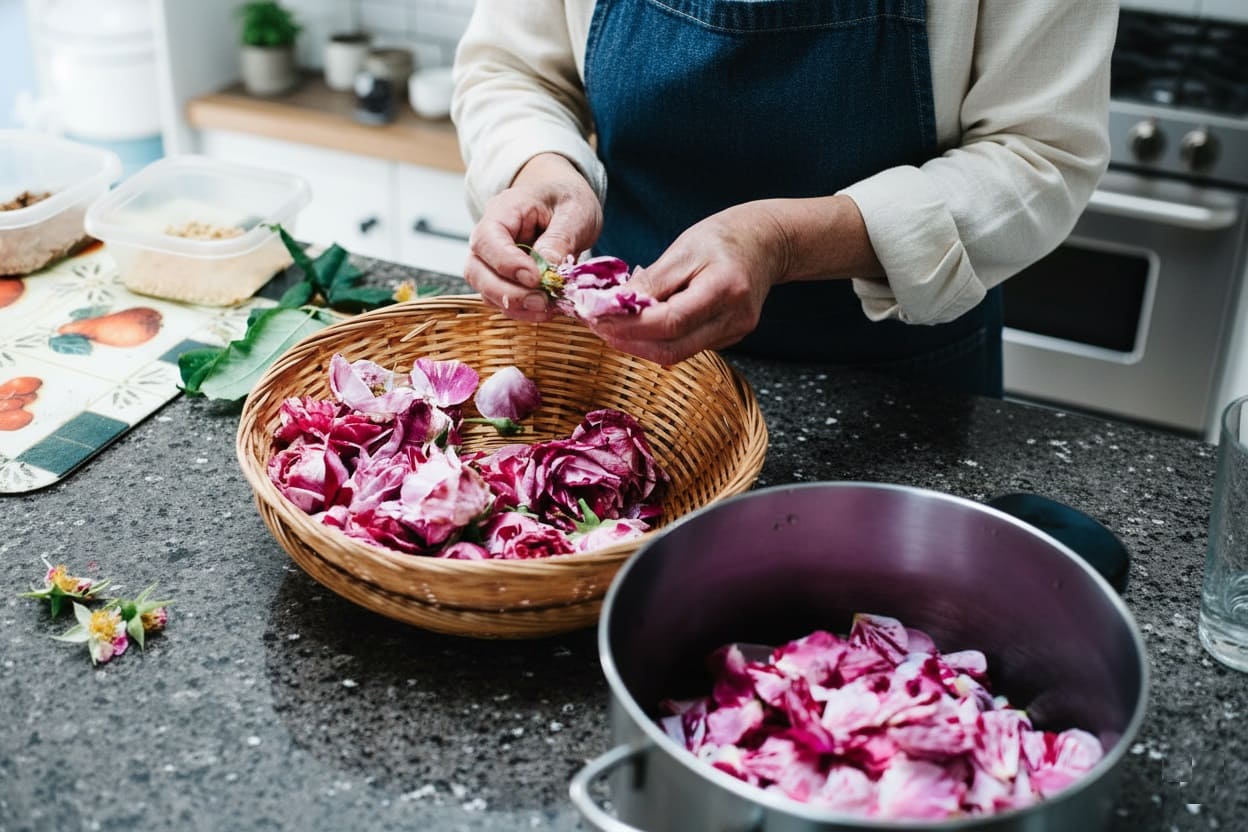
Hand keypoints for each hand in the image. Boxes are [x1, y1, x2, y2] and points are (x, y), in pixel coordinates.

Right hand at [464, 153, 601, 321]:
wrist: (564, 202)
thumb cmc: (567, 200)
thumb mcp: (575, 211)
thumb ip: (560, 238)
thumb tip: (548, 269)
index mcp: (503, 210)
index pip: (488, 239)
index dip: (506, 263)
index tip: (534, 278)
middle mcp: (489, 237)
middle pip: (477, 270)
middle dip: (507, 293)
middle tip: (542, 302)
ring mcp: (492, 261)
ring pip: (486, 290)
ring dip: (515, 306)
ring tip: (547, 308)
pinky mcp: (503, 279)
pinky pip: (502, 300)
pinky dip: (522, 310)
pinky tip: (546, 310)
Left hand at [590, 202, 788, 365]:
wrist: (765, 243)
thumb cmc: (722, 238)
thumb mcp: (684, 249)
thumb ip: (652, 281)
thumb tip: (613, 305)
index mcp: (725, 288)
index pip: (671, 321)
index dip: (630, 325)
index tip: (597, 316)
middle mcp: (734, 318)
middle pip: (672, 348)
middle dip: (629, 342)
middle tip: (597, 325)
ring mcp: (735, 333)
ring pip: (677, 354)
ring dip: (639, 344)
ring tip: (612, 324)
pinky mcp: (729, 339)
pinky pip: (686, 347)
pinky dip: (658, 340)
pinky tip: (641, 324)